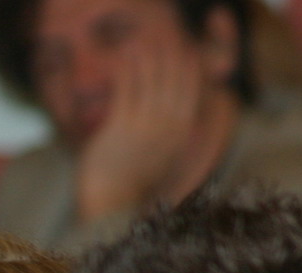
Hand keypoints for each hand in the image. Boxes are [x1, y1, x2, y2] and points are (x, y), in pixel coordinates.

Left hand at [75, 40, 207, 221]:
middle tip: (166, 38)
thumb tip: (177, 125)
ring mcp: (144, 127)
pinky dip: (127, 71)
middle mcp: (166, 129)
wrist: (111, 205)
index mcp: (179, 136)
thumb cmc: (132, 185)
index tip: (187, 52)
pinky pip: (126, 91)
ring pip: (150, 82)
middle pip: (172, 82)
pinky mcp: (121, 127)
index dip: (189, 70)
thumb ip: (169, 138)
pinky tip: (124, 57)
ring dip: (148, 57)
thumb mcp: (160, 160)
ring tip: (141, 41)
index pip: (190, 94)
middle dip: (170, 57)